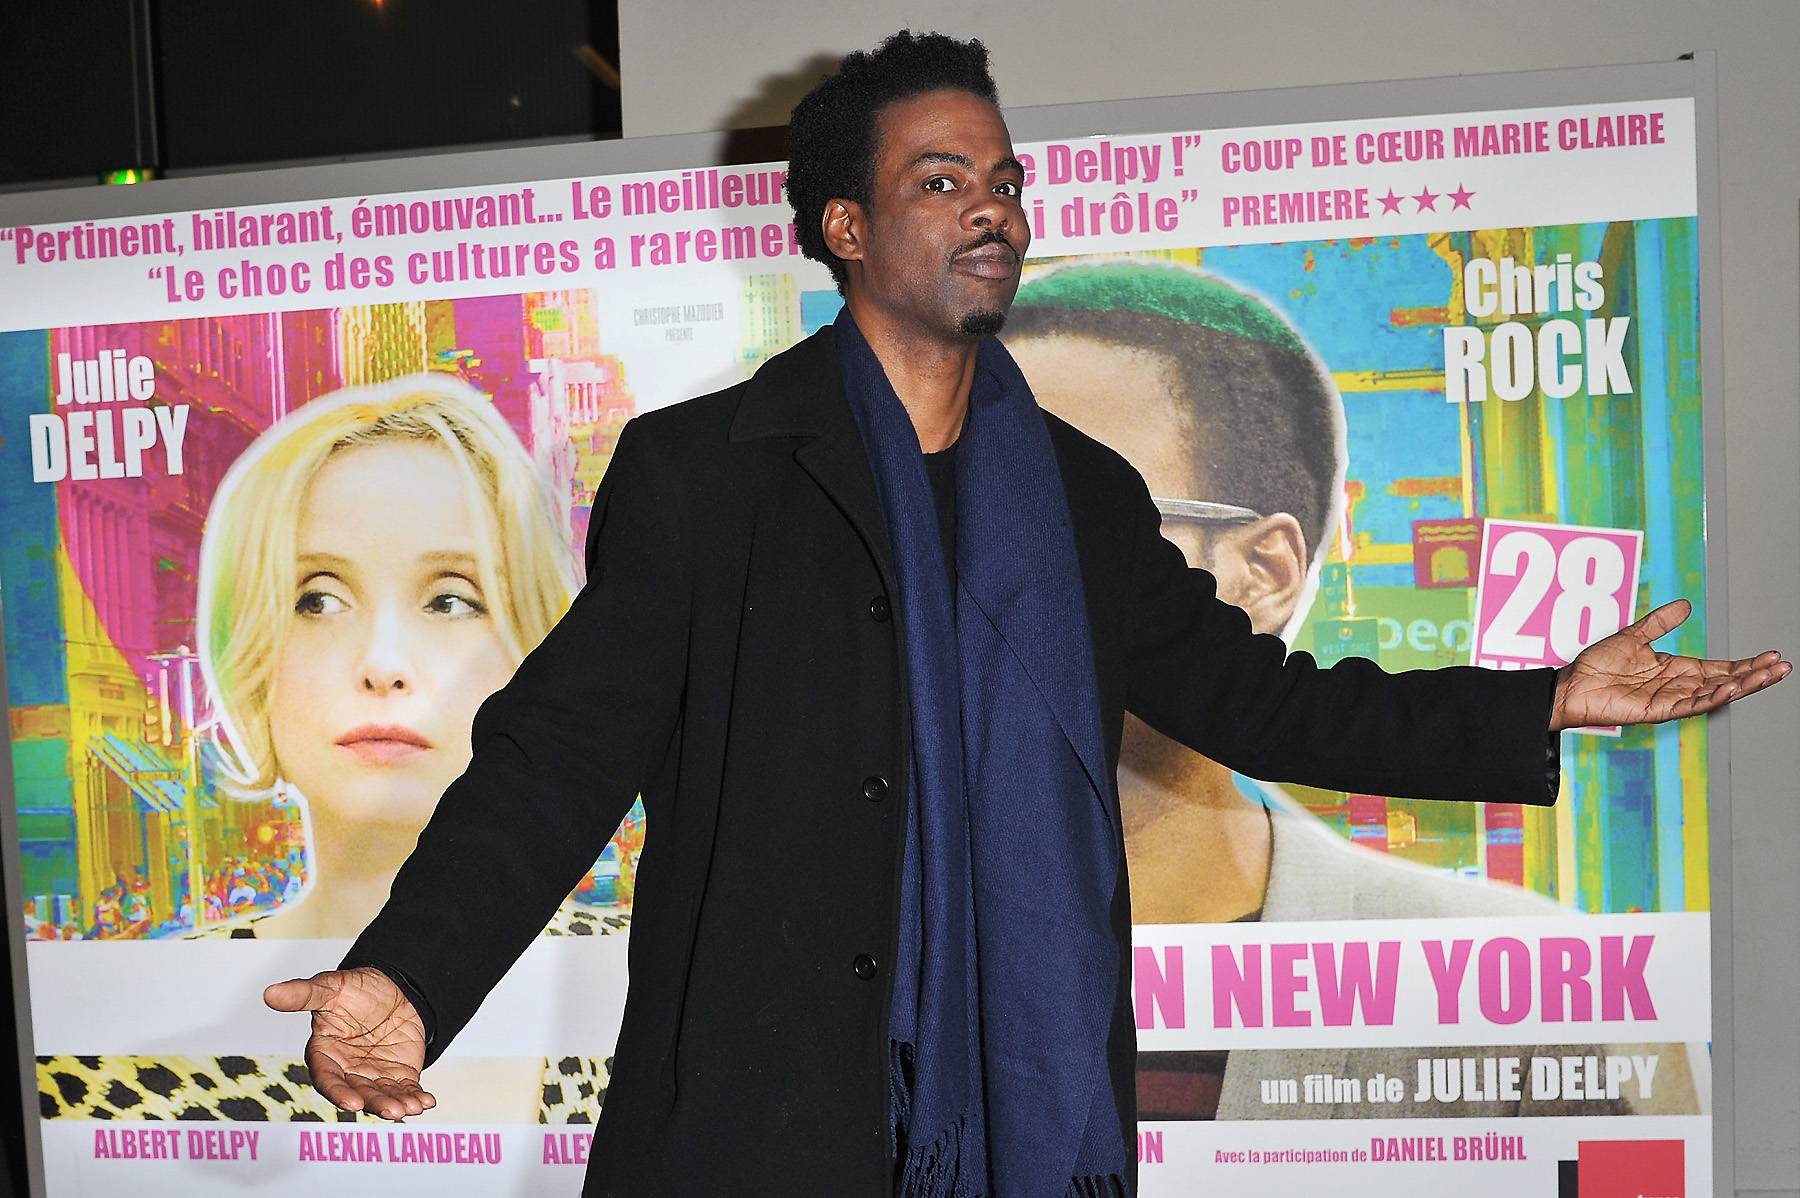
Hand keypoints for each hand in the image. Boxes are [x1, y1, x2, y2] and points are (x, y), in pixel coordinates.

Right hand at [263, 967, 434, 1120]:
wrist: (393, 987)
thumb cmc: (355, 990)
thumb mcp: (330, 987)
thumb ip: (303, 994)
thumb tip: (269, 993)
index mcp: (325, 1055)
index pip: (328, 1079)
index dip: (338, 1092)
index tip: (351, 1103)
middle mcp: (347, 1072)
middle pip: (358, 1093)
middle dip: (374, 1103)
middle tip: (391, 1111)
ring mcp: (373, 1076)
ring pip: (382, 1097)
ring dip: (396, 1105)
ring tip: (410, 1108)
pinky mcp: (397, 1076)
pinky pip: (405, 1091)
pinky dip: (415, 1098)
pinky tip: (425, 1101)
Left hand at [1549, 598, 1790, 730]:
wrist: (1572, 683)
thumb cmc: (1598, 664)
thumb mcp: (1634, 636)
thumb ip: (1660, 622)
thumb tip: (1686, 605)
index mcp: (1677, 669)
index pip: (1721, 667)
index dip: (1747, 664)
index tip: (1773, 656)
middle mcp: (1678, 686)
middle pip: (1726, 681)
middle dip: (1755, 675)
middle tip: (1783, 667)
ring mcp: (1670, 700)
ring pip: (1714, 694)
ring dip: (1742, 686)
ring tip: (1768, 676)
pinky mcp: (1656, 711)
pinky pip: (1690, 706)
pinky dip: (1711, 697)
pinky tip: (1730, 688)